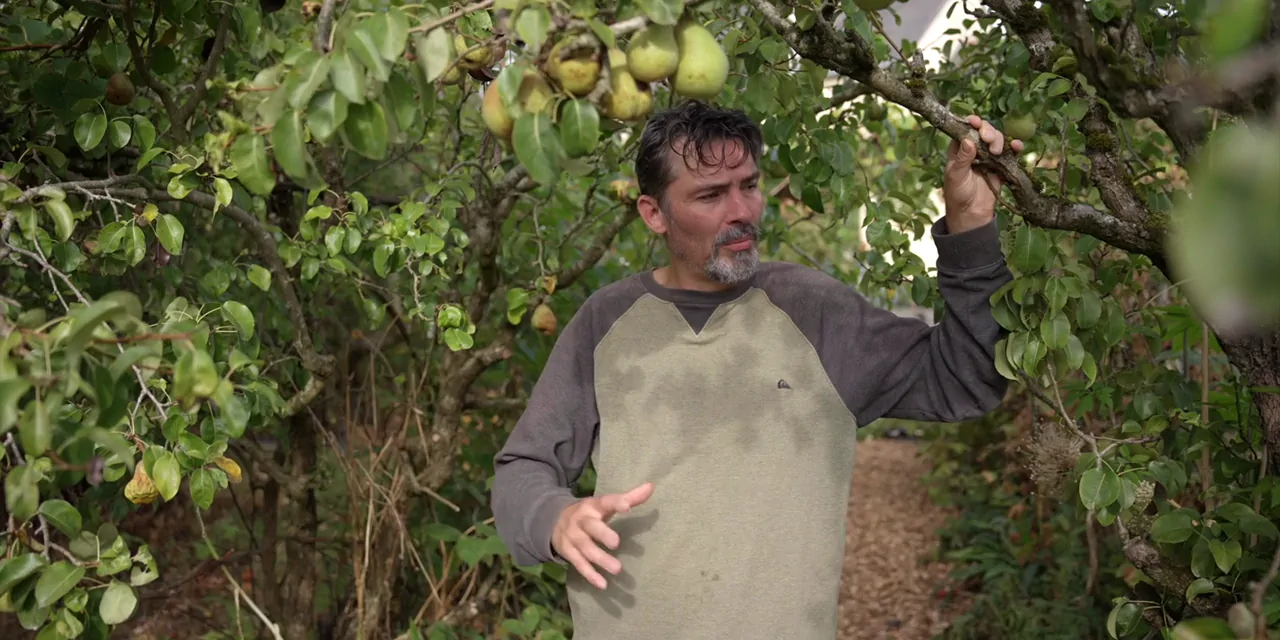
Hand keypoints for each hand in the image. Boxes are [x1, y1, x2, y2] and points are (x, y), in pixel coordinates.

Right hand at [551, 481, 653, 589]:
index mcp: (593, 506)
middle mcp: (581, 520)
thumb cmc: (589, 513)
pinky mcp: (568, 552)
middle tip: (616, 543)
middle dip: (602, 534)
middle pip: (591, 526)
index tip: (627, 506)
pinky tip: (603, 584)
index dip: (615, 503)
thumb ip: (629, 497)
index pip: (605, 502)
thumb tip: (651, 486)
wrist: (552, 520)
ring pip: (585, 548)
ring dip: (600, 559)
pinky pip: (579, 564)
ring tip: (617, 569)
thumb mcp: (605, 504)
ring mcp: (573, 537)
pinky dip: (590, 574)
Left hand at [943, 115, 1025, 233]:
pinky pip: (1010, 152)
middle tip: (988, 140)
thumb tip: (967, 140)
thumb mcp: (956, 176)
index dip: (972, 122)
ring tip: (997, 151)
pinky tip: (1017, 146)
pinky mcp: (1001, 164)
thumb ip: (962, 159)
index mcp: (959, 149)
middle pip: (984, 131)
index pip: (965, 129)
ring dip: (1000, 140)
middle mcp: (974, 149)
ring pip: (997, 139)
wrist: (972, 212)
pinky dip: (1015, 147)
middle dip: (988, 131)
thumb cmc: (958, 194)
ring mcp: (989, 155)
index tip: (976, 122)